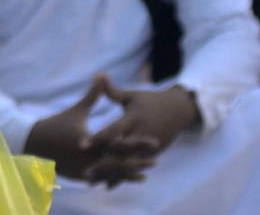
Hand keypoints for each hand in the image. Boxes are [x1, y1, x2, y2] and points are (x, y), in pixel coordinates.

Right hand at [24, 74, 158, 185]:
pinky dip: (114, 178)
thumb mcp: (77, 110)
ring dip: (129, 174)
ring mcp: (84, 172)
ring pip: (112, 175)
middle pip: (119, 164)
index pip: (119, 145)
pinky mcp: (80, 177)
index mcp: (90, 144)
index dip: (138, 143)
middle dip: (138, 163)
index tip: (155, 141)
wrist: (36, 143)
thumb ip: (94, 94)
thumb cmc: (57, 124)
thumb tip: (102, 73)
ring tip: (145, 173)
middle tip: (157, 159)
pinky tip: (124, 179)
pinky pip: (102, 179)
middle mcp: (88, 161)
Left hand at [81, 74, 198, 187]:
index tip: (82, 145)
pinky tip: (107, 184)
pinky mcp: (153, 154)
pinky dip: (122, 176)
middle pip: (119, 153)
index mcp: (133, 119)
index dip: (98, 139)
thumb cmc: (149, 100)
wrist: (178, 110)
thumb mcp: (131, 95)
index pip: (112, 131)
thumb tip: (98, 75)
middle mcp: (141, 135)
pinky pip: (135, 167)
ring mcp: (148, 147)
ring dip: (110, 174)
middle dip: (102, 163)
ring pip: (127, 164)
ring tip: (92, 182)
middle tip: (85, 171)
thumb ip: (112, 91)